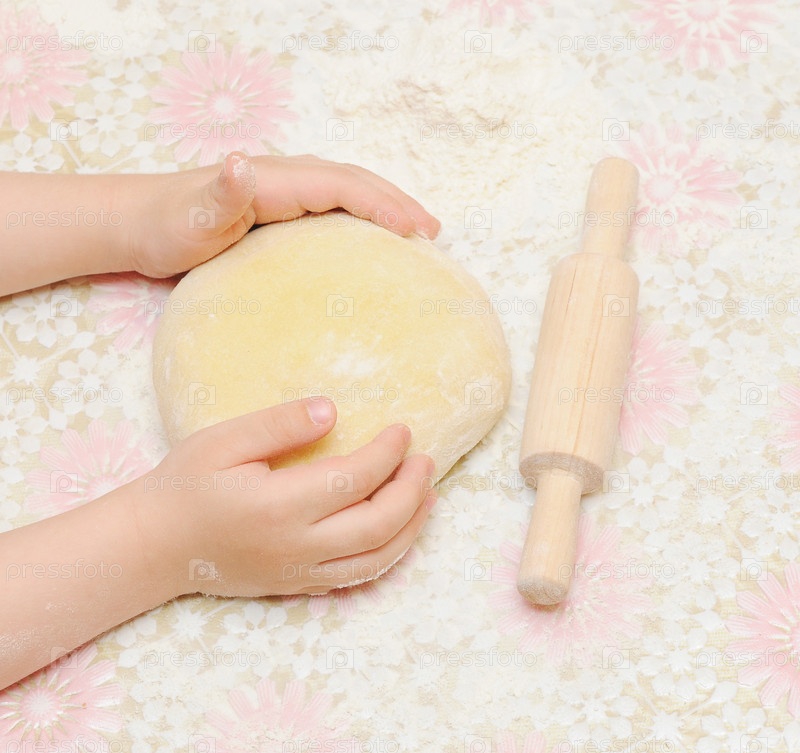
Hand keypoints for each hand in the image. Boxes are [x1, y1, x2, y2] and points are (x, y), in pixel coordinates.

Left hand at [128, 152, 441, 277]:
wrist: (142, 222)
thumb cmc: (168, 225)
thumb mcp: (192, 216)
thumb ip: (221, 192)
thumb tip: (242, 164)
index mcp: (278, 181)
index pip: (343, 186)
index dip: (382, 205)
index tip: (414, 233)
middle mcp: (289, 179)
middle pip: (356, 183)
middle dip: (398, 204)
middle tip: (434, 234)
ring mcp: (287, 192)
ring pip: (349, 192)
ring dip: (387, 207)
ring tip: (419, 232)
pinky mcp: (282, 209)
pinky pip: (335, 208)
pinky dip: (363, 217)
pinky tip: (373, 237)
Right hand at [137, 398, 436, 596]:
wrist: (154, 546)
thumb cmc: (185, 485)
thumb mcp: (223, 441)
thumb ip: (279, 425)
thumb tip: (333, 410)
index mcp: (278, 506)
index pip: (355, 478)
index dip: (388, 453)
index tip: (403, 429)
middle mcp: (296, 546)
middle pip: (379, 524)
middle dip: (412, 490)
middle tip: (425, 459)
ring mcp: (299, 572)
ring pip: (376, 560)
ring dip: (411, 526)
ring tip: (428, 495)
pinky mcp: (297, 586)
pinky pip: (356, 576)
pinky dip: (388, 553)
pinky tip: (398, 530)